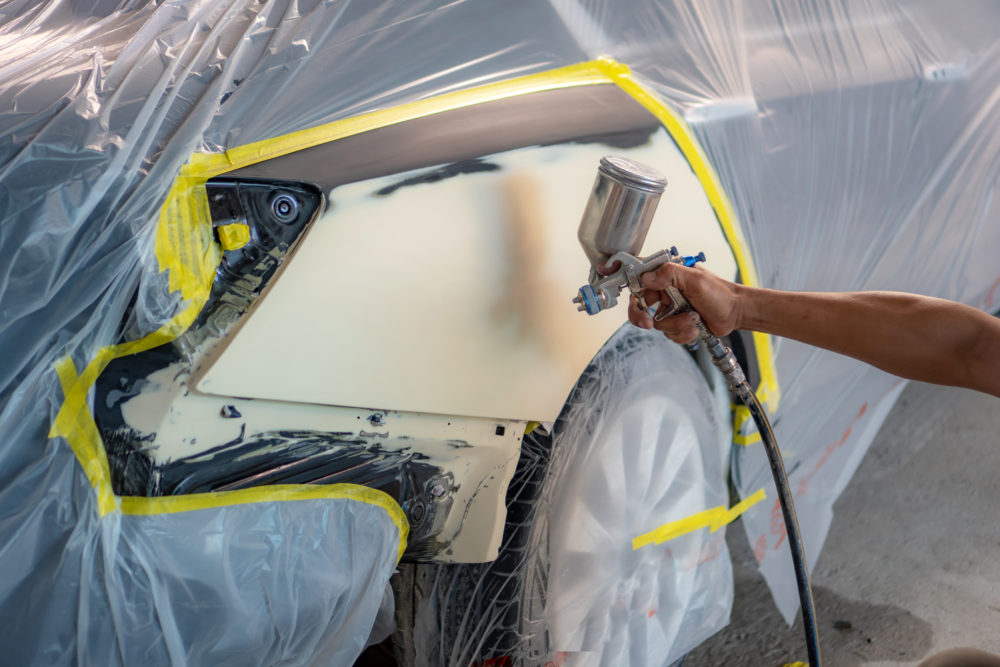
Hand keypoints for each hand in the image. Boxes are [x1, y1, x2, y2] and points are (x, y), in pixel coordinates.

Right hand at [628, 263, 742, 343]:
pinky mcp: (677, 322)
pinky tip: (694, 327)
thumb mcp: (695, 279)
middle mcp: (666, 291)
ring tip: (693, 319)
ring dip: (675, 325)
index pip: (641, 279)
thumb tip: (648, 277)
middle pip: (640, 305)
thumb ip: (670, 274)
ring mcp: (671, 308)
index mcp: (668, 275)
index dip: (631, 288)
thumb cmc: (720, 293)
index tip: (633, 301)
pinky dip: (682, 333)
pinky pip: (669, 333)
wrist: (735, 312)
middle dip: (642, 316)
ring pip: (658, 323)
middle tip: (647, 323)